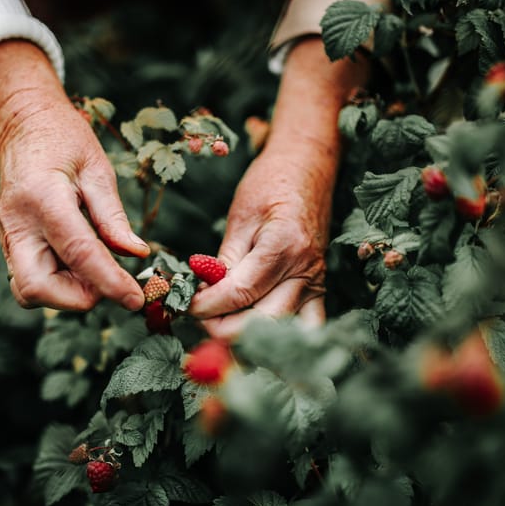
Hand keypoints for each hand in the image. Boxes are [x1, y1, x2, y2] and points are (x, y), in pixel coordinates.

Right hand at [0, 41, 148, 310]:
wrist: (23, 124)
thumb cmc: (62, 139)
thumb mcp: (97, 169)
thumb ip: (113, 217)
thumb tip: (136, 254)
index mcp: (43, 198)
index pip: (78, 253)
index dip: (110, 282)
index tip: (135, 299)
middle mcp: (17, 223)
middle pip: (36, 288)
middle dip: (77, 297)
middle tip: (109, 281)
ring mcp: (8, 235)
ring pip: (29, 291)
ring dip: (67, 293)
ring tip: (95, 269)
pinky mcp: (10, 243)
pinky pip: (30, 279)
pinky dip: (58, 283)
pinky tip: (79, 264)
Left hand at [189, 38, 368, 337]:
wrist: (308, 167)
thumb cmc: (270, 183)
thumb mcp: (240, 216)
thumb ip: (224, 260)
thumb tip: (202, 294)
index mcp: (282, 247)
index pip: (239, 294)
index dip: (206, 307)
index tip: (185, 306)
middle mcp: (305, 272)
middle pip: (260, 324)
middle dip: (221, 329)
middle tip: (198, 317)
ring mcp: (316, 284)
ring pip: (282, 333)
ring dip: (247, 338)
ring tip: (220, 326)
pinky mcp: (319, 290)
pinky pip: (306, 327)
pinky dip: (281, 338)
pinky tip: (255, 337)